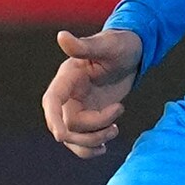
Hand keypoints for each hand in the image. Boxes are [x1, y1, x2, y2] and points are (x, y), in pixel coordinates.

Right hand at [42, 27, 141, 158]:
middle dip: (90, 131)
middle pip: (66, 126)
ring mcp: (77, 109)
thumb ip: (84, 46)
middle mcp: (68, 96)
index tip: (62, 135)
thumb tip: (62, 36)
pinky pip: (82, 142)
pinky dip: (91, 148)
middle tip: (117, 115)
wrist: (132, 54)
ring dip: (94, 141)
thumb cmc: (120, 45)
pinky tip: (105, 146)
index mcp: (67, 78)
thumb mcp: (107, 46)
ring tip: (115, 130)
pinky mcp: (89, 118)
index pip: (52, 101)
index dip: (54, 119)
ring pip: (74, 138)